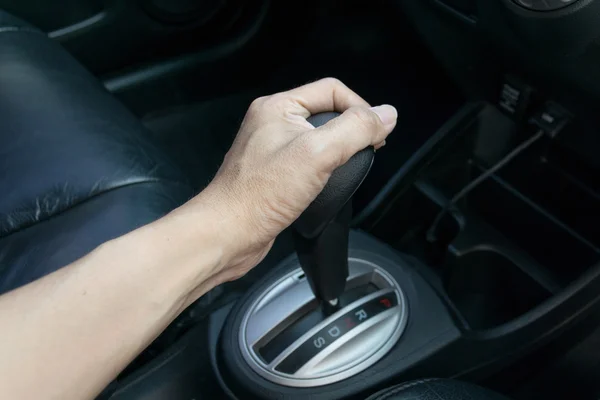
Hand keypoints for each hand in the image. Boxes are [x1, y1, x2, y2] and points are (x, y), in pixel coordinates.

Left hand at [192, 78, 396, 284]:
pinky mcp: (274, 175)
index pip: (332, 90)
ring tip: (349, 168)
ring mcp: (272, 150)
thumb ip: (355, 130)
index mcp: (278, 107)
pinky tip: (329, 184)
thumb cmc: (260, 194)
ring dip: (339, 151)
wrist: (228, 234)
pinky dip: (325, 170)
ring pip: (319, 139)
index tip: (376, 132)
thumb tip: (386, 115)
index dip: (360, 108)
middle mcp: (273, 124)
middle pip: (327, 113)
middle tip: (367, 150)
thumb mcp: (317, 154)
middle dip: (351, 130)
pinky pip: (308, 162)